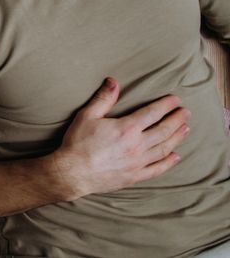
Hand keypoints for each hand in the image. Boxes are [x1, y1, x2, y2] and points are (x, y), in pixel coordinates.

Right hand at [49, 77, 189, 200]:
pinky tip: (175, 156)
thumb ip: (103, 98)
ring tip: (186, 129)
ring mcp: (138, 162)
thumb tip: (114, 81)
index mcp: (127, 128)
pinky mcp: (135, 176)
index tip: (175, 100)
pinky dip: (168, 162)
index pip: (152, 113)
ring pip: (164, 149)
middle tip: (186, 113)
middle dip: (177, 120)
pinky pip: (157, 169)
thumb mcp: (87, 116)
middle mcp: (137, 145)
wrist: (73, 173)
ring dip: (177, 138)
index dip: (166, 105)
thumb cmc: (78, 143)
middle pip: (164, 130)